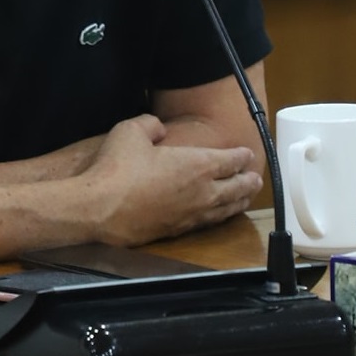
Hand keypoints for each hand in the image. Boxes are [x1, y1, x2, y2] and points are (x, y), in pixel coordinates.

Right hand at [82, 114, 262, 245]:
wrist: (100, 208)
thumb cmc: (117, 167)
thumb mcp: (131, 130)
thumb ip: (150, 124)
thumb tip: (158, 128)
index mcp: (196, 164)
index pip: (229, 160)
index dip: (241, 156)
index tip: (247, 153)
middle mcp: (201, 192)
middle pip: (235, 187)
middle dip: (248, 181)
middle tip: (256, 178)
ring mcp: (191, 214)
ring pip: (225, 209)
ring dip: (239, 202)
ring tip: (246, 198)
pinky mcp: (177, 231)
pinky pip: (208, 223)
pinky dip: (219, 218)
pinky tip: (217, 216)